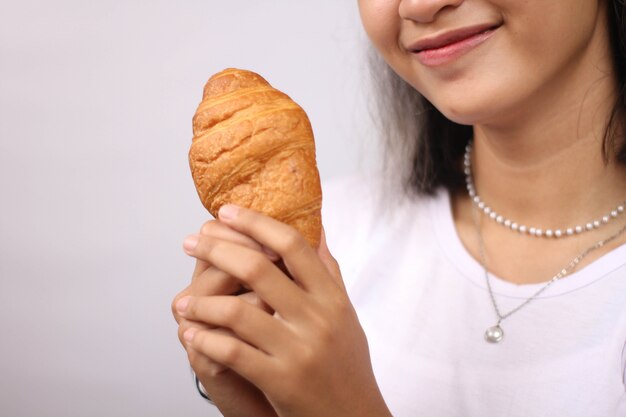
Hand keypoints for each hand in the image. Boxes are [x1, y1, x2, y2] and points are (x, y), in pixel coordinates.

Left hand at [175, 205, 391, 416]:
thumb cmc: (346, 365)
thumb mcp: (346, 314)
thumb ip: (329, 272)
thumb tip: (318, 229)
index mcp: (333, 298)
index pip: (292, 244)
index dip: (255, 222)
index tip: (226, 212)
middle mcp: (318, 319)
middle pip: (259, 268)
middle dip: (216, 249)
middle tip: (190, 242)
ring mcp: (299, 350)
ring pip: (237, 312)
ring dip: (201, 303)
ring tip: (184, 302)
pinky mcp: (281, 381)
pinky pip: (232, 353)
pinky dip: (205, 340)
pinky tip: (192, 335)